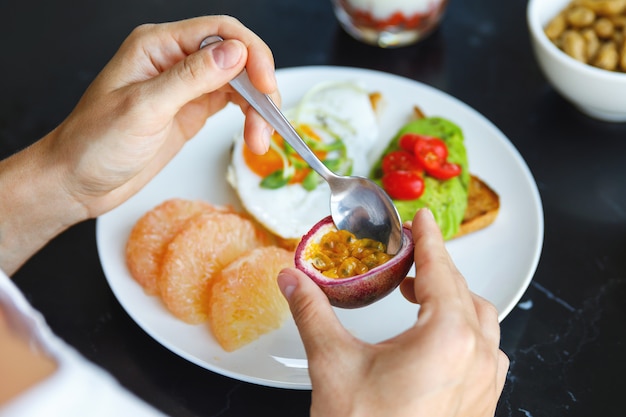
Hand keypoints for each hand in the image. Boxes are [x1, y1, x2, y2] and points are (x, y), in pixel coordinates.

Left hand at [0, 16, 276, 274]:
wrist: (77, 181)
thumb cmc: (95, 144)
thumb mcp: (144, 109)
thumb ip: (191, 78)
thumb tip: (236, 52)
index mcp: (157, 46)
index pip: (219, 32)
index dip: (251, 53)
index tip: (267, 86)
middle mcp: (174, 60)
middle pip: (236, 56)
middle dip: (259, 87)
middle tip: (268, 122)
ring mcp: (185, 86)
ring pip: (238, 82)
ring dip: (257, 108)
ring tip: (259, 141)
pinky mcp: (191, 110)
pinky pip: (231, 104)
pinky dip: (248, 118)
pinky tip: (253, 136)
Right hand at [277, 208, 508, 416]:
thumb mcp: (332, 363)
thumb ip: (312, 312)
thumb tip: (292, 280)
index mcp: (447, 338)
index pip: (440, 271)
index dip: (429, 239)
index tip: (423, 219)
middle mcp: (478, 359)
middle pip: (463, 291)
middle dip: (436, 268)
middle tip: (409, 257)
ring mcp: (486, 385)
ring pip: (481, 321)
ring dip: (452, 298)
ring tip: (419, 293)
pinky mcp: (482, 404)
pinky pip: (486, 351)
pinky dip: (463, 329)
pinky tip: (437, 335)